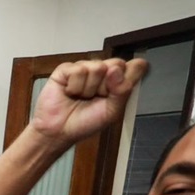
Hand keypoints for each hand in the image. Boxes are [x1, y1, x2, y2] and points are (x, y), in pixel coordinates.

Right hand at [31, 57, 147, 144]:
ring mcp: (85, 68)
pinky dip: (74, 86)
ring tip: (80, 97)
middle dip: (107, 85)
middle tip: (96, 97)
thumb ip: (122, 91)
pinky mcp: (67, 68)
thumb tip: (116, 71)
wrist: (58, 131)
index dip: (129, 77)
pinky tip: (69, 92)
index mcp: (118, 81)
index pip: (136, 66)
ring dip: (88, 89)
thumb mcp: (112, 112)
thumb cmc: (84, 123)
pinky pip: (78, 70)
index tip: (117, 93)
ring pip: (97, 67)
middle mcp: (103, 71)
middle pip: (118, 63)